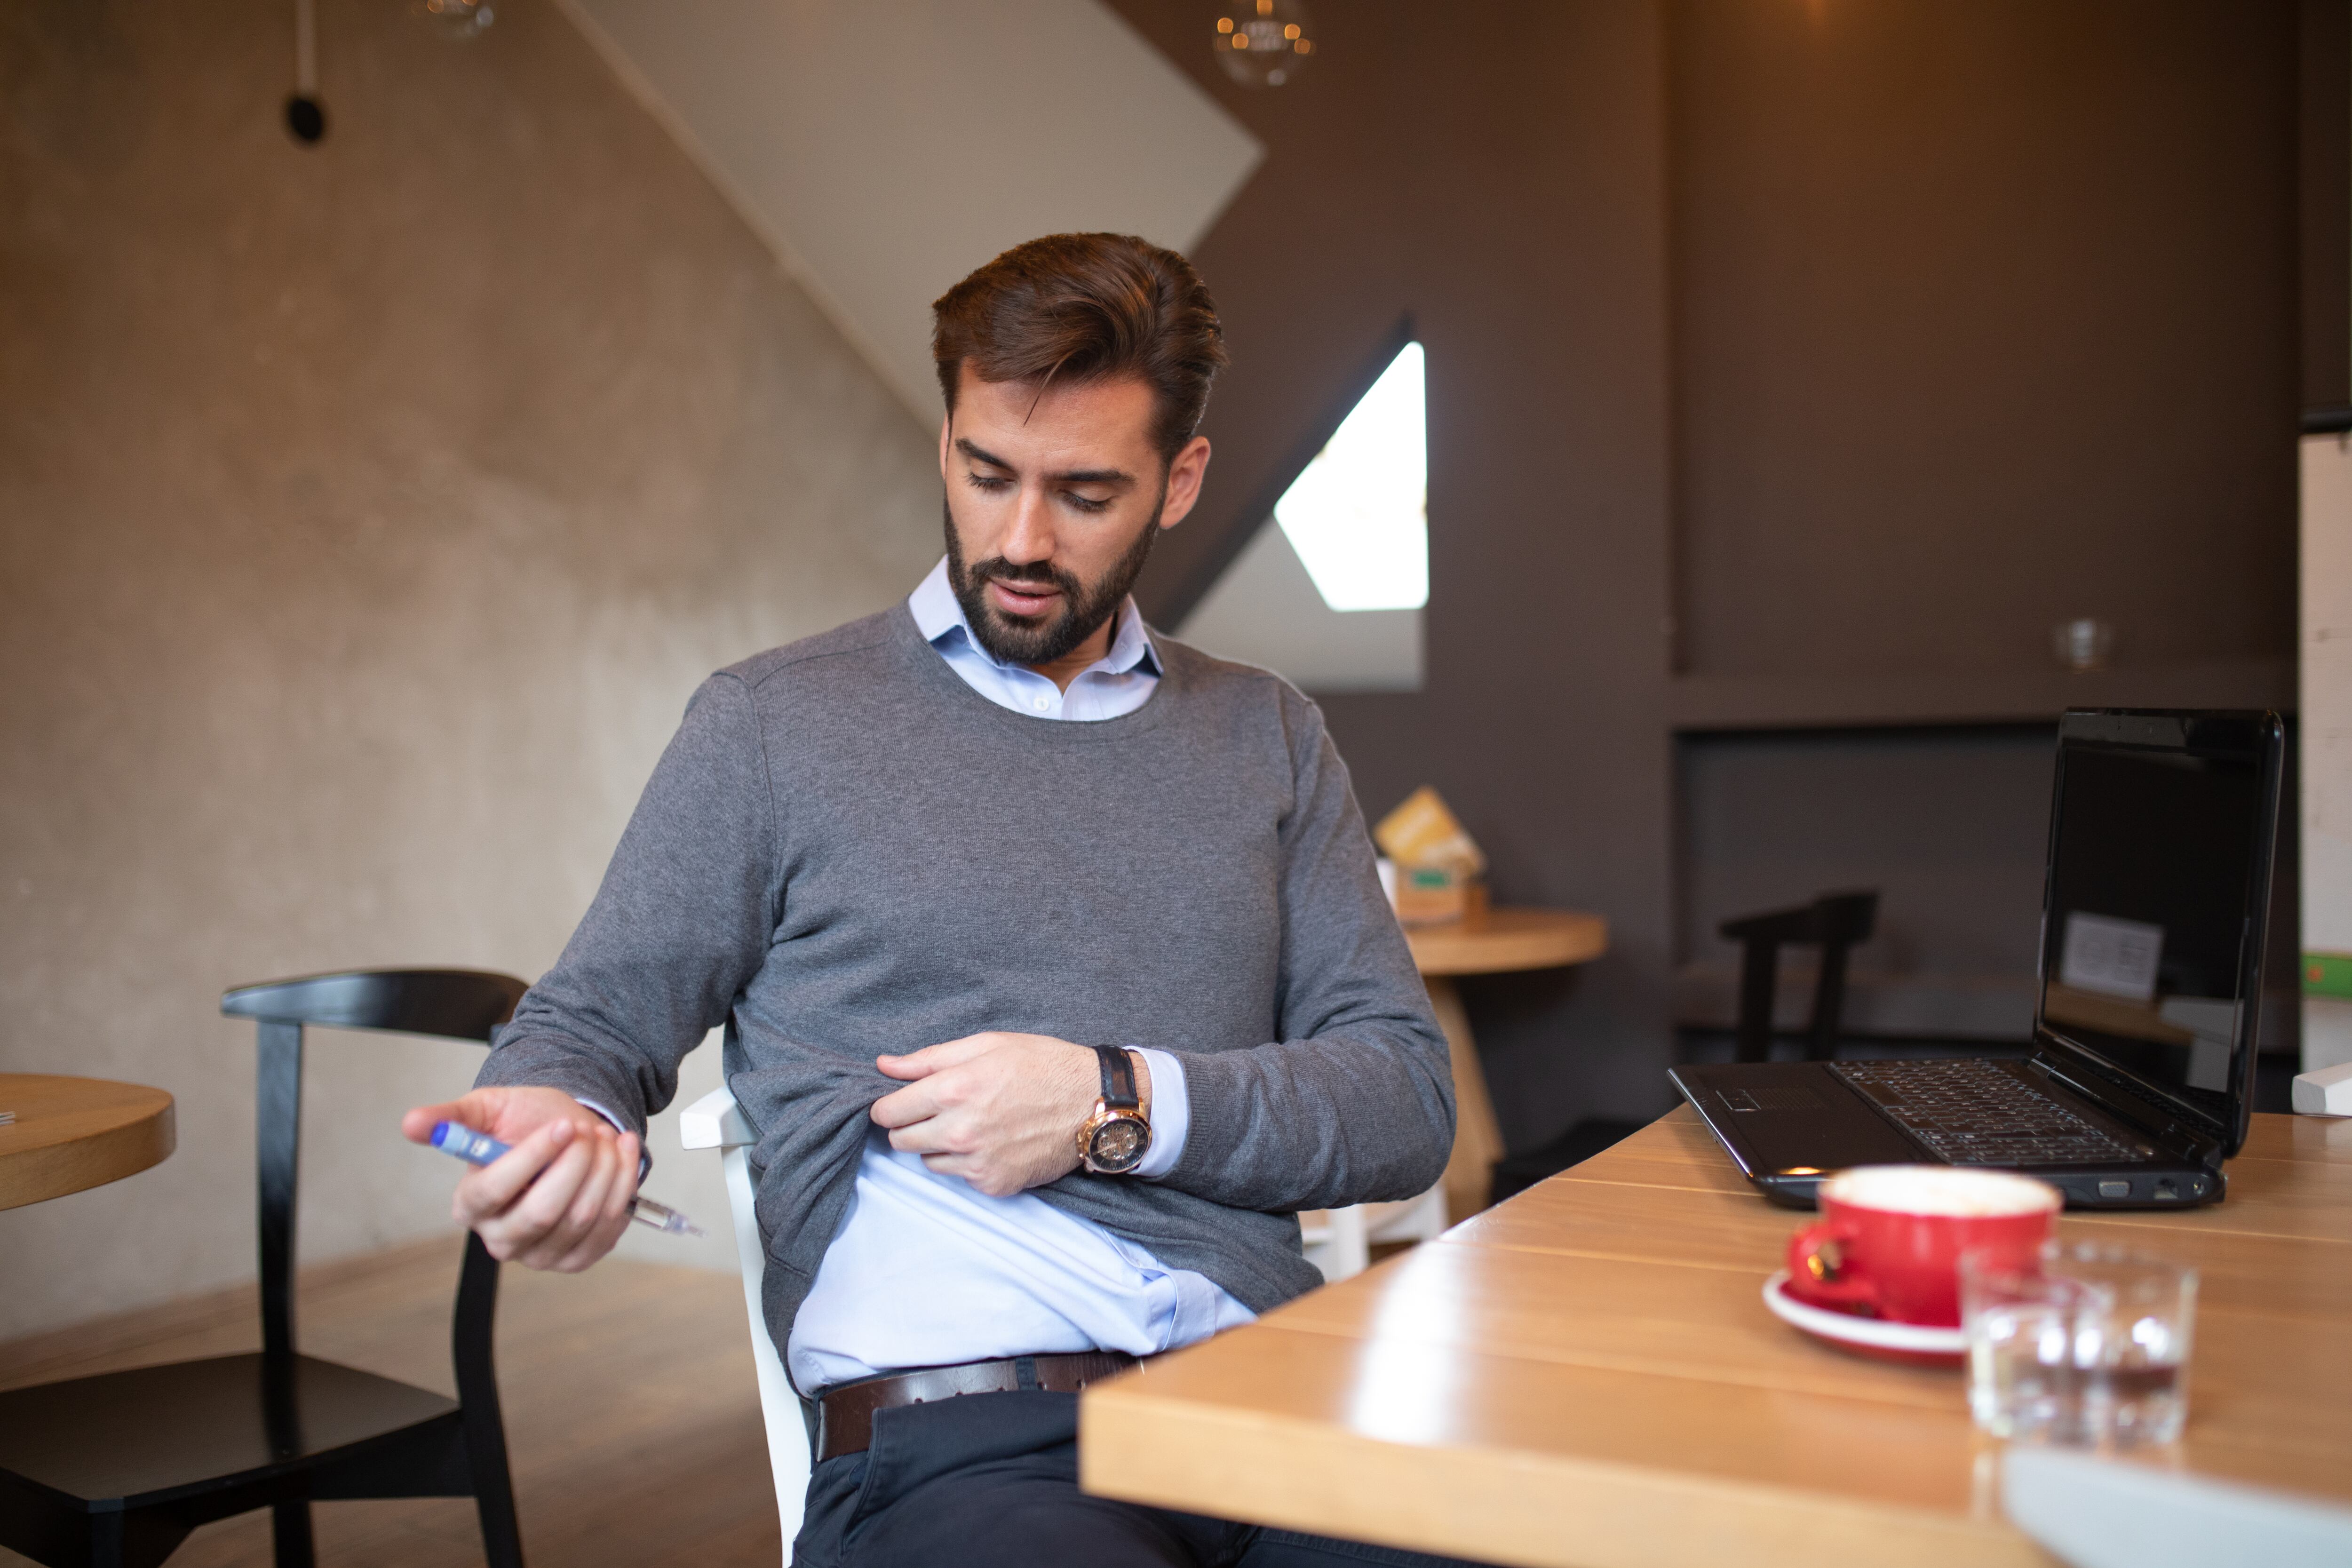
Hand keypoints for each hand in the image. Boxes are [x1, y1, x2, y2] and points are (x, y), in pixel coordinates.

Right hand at [401, 1086, 640, 1271]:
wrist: (567, 1136)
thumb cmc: (524, 1123)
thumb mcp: (488, 1109)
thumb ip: (453, 1118)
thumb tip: (411, 1123)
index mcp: (470, 1204)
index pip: (493, 1190)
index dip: (532, 1157)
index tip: (564, 1126)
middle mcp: (500, 1238)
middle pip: (541, 1213)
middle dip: (577, 1164)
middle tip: (590, 1131)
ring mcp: (539, 1255)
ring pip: (581, 1219)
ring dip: (605, 1170)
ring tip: (606, 1138)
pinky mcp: (575, 1259)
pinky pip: (607, 1231)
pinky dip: (622, 1188)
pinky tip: (621, 1158)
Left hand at [870, 1033, 1148, 1196]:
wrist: (1095, 1103)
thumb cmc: (1043, 1065)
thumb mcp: (987, 1044)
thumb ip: (929, 1058)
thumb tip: (884, 1065)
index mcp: (955, 1089)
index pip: (889, 1112)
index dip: (888, 1105)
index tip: (898, 1102)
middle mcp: (961, 1131)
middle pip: (900, 1141)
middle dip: (910, 1125)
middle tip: (936, 1111)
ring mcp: (978, 1162)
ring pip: (928, 1161)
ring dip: (939, 1145)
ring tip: (972, 1124)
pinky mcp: (994, 1184)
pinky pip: (960, 1177)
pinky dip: (968, 1162)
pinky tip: (993, 1142)